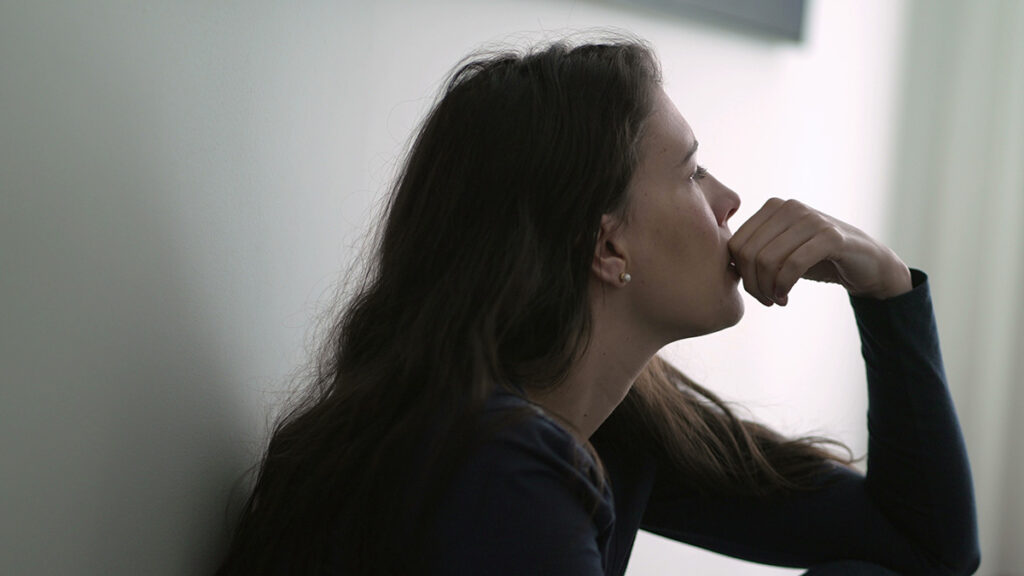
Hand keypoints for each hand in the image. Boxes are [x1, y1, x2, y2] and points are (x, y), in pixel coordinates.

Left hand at [727, 198, 911, 305]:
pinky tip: (786, 298)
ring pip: (767, 260)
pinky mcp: (830, 236)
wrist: (867, 264)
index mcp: (772, 208)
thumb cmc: (818, 260)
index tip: (755, 291)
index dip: (739, 273)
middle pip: (748, 253)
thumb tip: (723, 266)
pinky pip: (792, 265)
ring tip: (776, 299)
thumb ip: (755, 252)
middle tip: (765, 300)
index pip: (736, 244)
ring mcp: (810, 219)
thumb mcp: (781, 252)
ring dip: (767, 289)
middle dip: (752, 284)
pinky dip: (783, 287)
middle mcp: (789, 207)